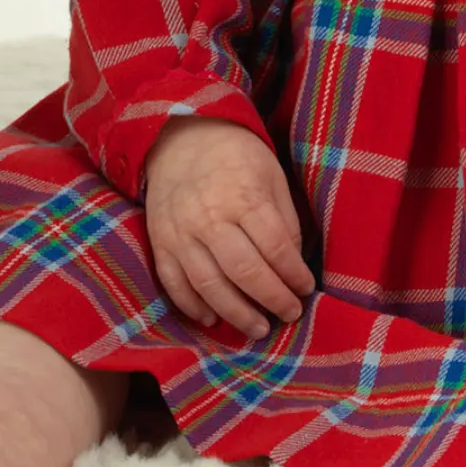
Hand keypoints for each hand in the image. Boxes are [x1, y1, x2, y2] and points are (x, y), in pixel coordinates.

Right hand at [143, 115, 315, 340]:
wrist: (180, 137)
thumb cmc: (236, 157)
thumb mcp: (271, 175)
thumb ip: (284, 219)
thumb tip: (292, 265)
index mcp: (244, 196)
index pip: (275, 247)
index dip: (294, 274)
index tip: (306, 288)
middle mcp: (210, 217)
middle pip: (245, 272)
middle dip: (272, 300)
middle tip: (289, 314)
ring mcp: (181, 233)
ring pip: (209, 285)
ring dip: (236, 314)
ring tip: (258, 329)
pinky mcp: (159, 243)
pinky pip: (174, 284)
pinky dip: (193, 307)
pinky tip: (213, 319)